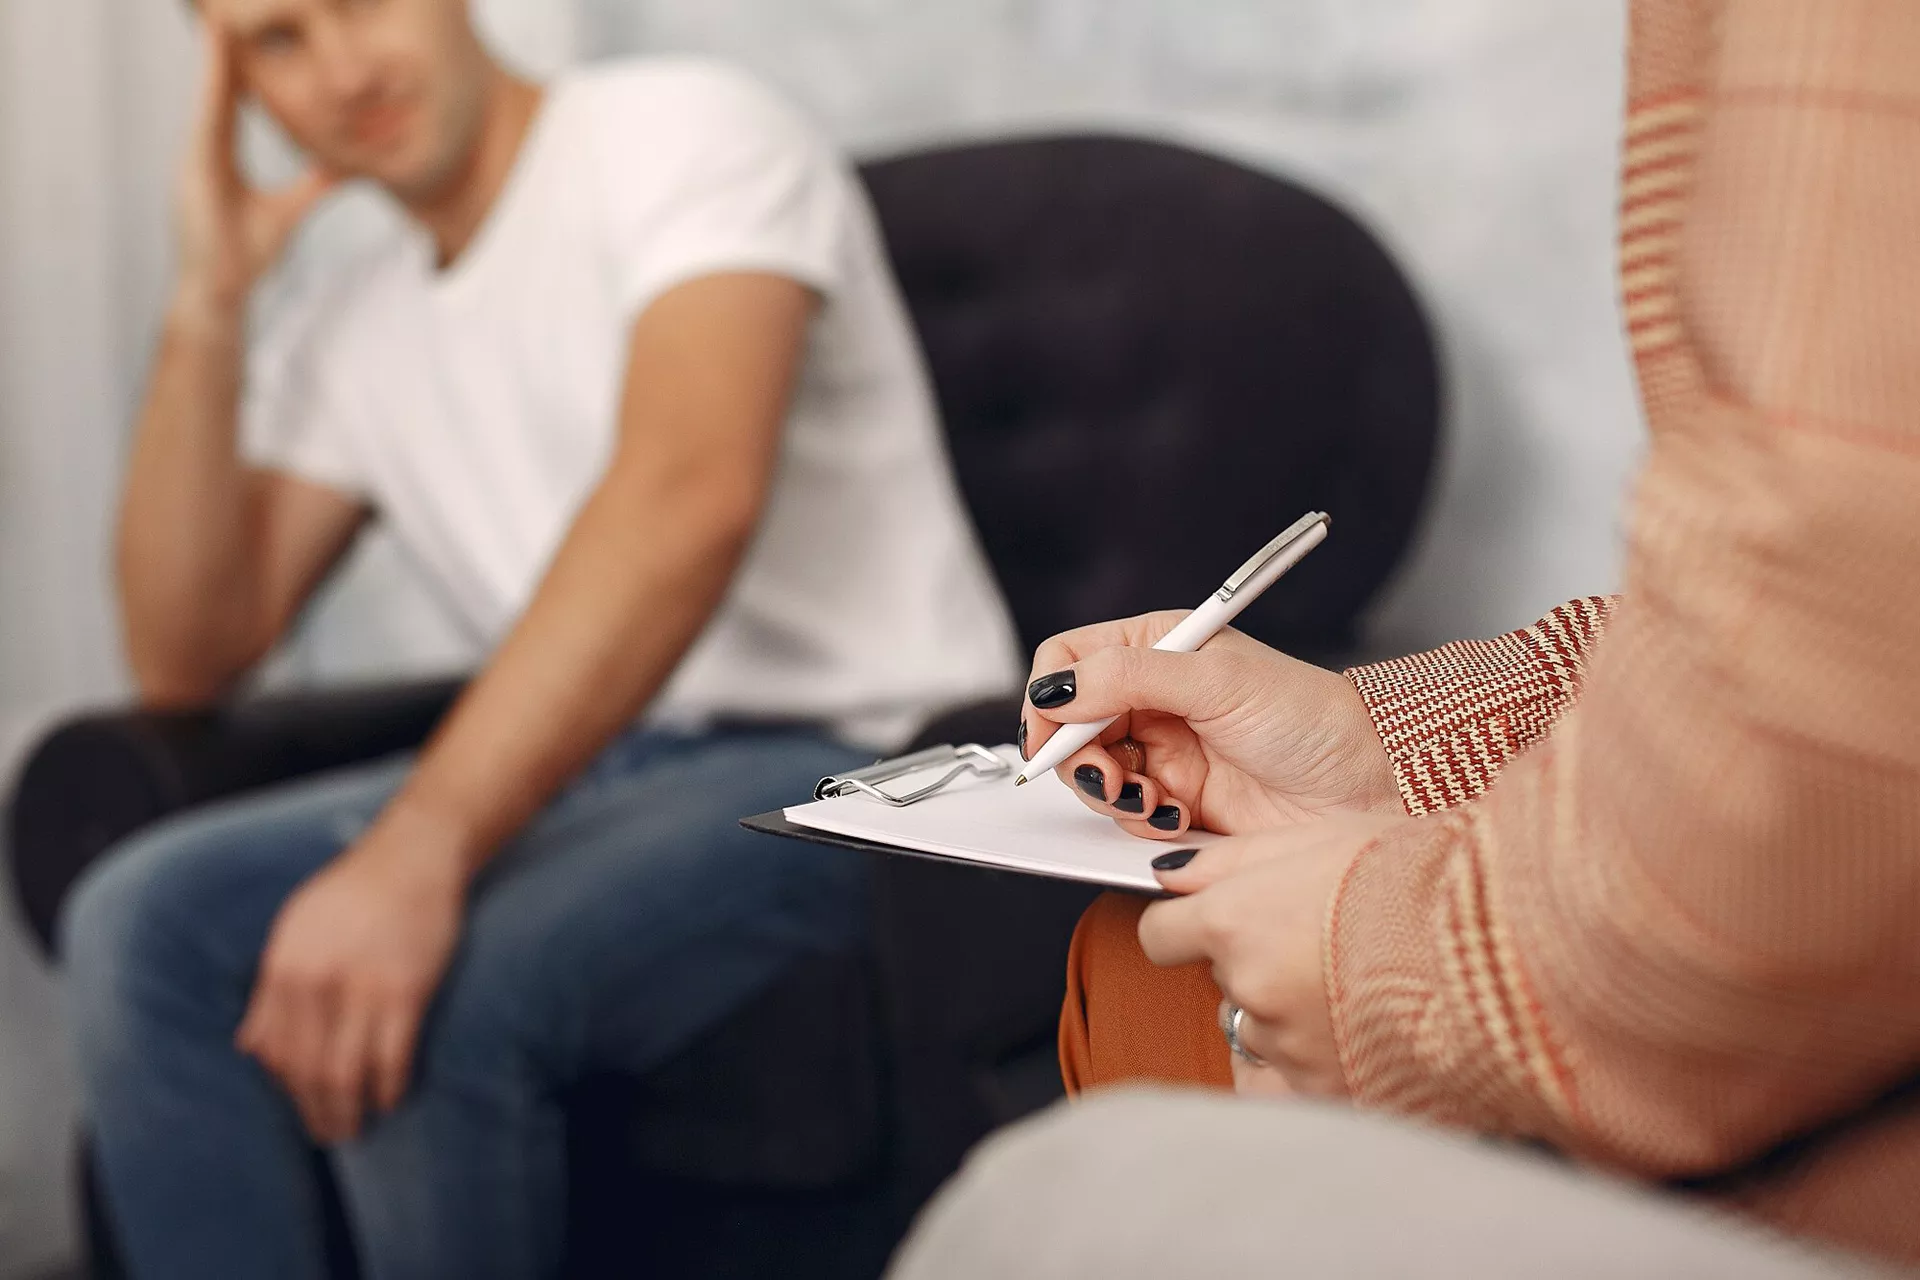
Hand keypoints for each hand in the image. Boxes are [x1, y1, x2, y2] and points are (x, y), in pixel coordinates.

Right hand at [172, 20, 336, 321]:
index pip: (230, 101)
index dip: (236, 67)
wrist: (220, 292)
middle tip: (223, 13)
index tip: (244, 32)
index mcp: (219, 155)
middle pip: (214, 91)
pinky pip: (204, 128)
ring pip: (207, 101)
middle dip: (219, 52)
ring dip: (212, 64)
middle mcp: (202, 151)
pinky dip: (210, 99)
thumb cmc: (245, 256)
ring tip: (219, 26)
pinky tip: (216, 74)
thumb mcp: (288, 212)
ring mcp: (193, 162)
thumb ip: (312, 186)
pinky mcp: (194, 176)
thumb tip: (344, 167)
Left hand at [237, 802, 468, 1143]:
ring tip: (357, 1128)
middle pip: (307, 1071)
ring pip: (346, 1074)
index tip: (302, 1107)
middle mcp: (315, 982)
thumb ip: (271, 987)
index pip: (274, 1052)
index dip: (287, 1090)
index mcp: (283, 968)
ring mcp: (361, 987)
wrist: (414, 854)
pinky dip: (389, 1088)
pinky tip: (391, 1098)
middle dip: (317, 1112)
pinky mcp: (406, 990)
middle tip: (330, 1134)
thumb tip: (249, 1046)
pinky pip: (392, 1058)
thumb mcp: (295, 929)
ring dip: (350, 1111)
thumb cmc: (355, 891)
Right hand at [1020, 612, 1400, 839]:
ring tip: (1155, 802)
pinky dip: (1140, 820)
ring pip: (1091, 774)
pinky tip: (1177, 817)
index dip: (1049, 696)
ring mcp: (1161, 750)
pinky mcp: (1174, 800)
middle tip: (1112, 779)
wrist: (1365, 786)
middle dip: (1081, 758)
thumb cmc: (1309, 718)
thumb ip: (1128, 678)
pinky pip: (1124, 814)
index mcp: (1156, 646)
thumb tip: (1054, 690)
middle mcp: (1151, 696)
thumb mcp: (1215, 681)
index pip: (1068, 660)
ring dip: (1113, 794)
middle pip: (1068, 725)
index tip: (1051, 734)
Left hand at [1138, 813, 1402, 1097]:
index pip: (1160, 936)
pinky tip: (1386, 1019)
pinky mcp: (1339, 1094)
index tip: (1212, 922)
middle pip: (1226, 982)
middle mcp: (1253, 993)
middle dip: (1260, 963)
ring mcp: (1294, 1051)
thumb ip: (1230, 859)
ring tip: (1368, 980)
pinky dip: (1339, 1052)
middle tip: (1330, 937)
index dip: (1186, 926)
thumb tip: (1170, 874)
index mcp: (1237, 924)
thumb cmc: (1424, 876)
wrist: (1514, 942)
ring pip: (1269, 1031)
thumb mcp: (1318, 837)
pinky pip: (1314, 1074)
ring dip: (1298, 1013)